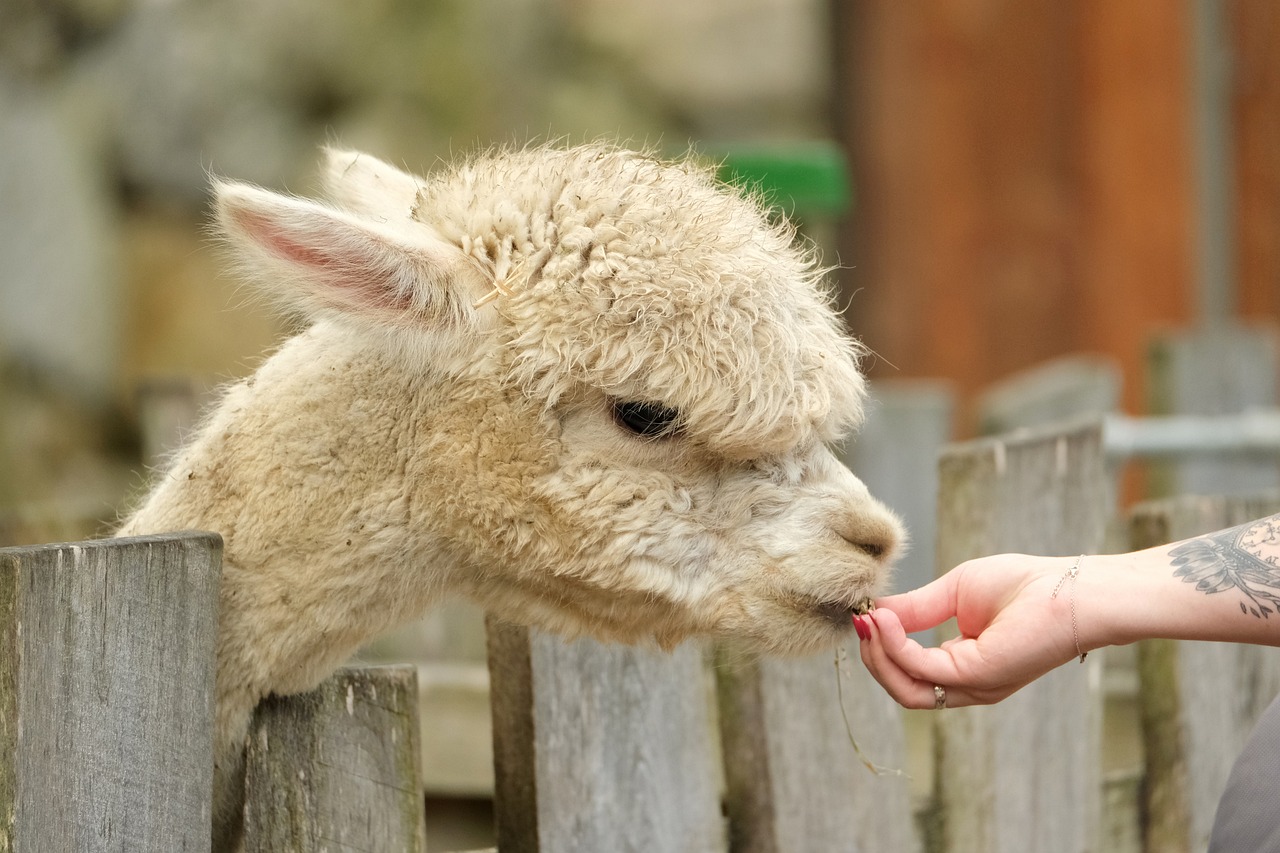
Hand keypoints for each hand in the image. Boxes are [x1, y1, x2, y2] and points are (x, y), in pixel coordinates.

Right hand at [857, 554, 1083, 707]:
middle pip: (902, 688)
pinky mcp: (978, 676)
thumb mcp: (953, 593)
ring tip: (868, 620)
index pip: (909, 671)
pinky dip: (895, 645)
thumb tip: (873, 612)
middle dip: (873, 657)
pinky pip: (921, 669)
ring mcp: (974, 685)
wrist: (1070, 589)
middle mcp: (968, 685)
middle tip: (859, 620)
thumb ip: (915, 608)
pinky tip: (885, 621)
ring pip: (906, 689)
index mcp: (965, 666)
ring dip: (878, 654)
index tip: (862, 613)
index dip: (881, 645)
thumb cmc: (1025, 585)